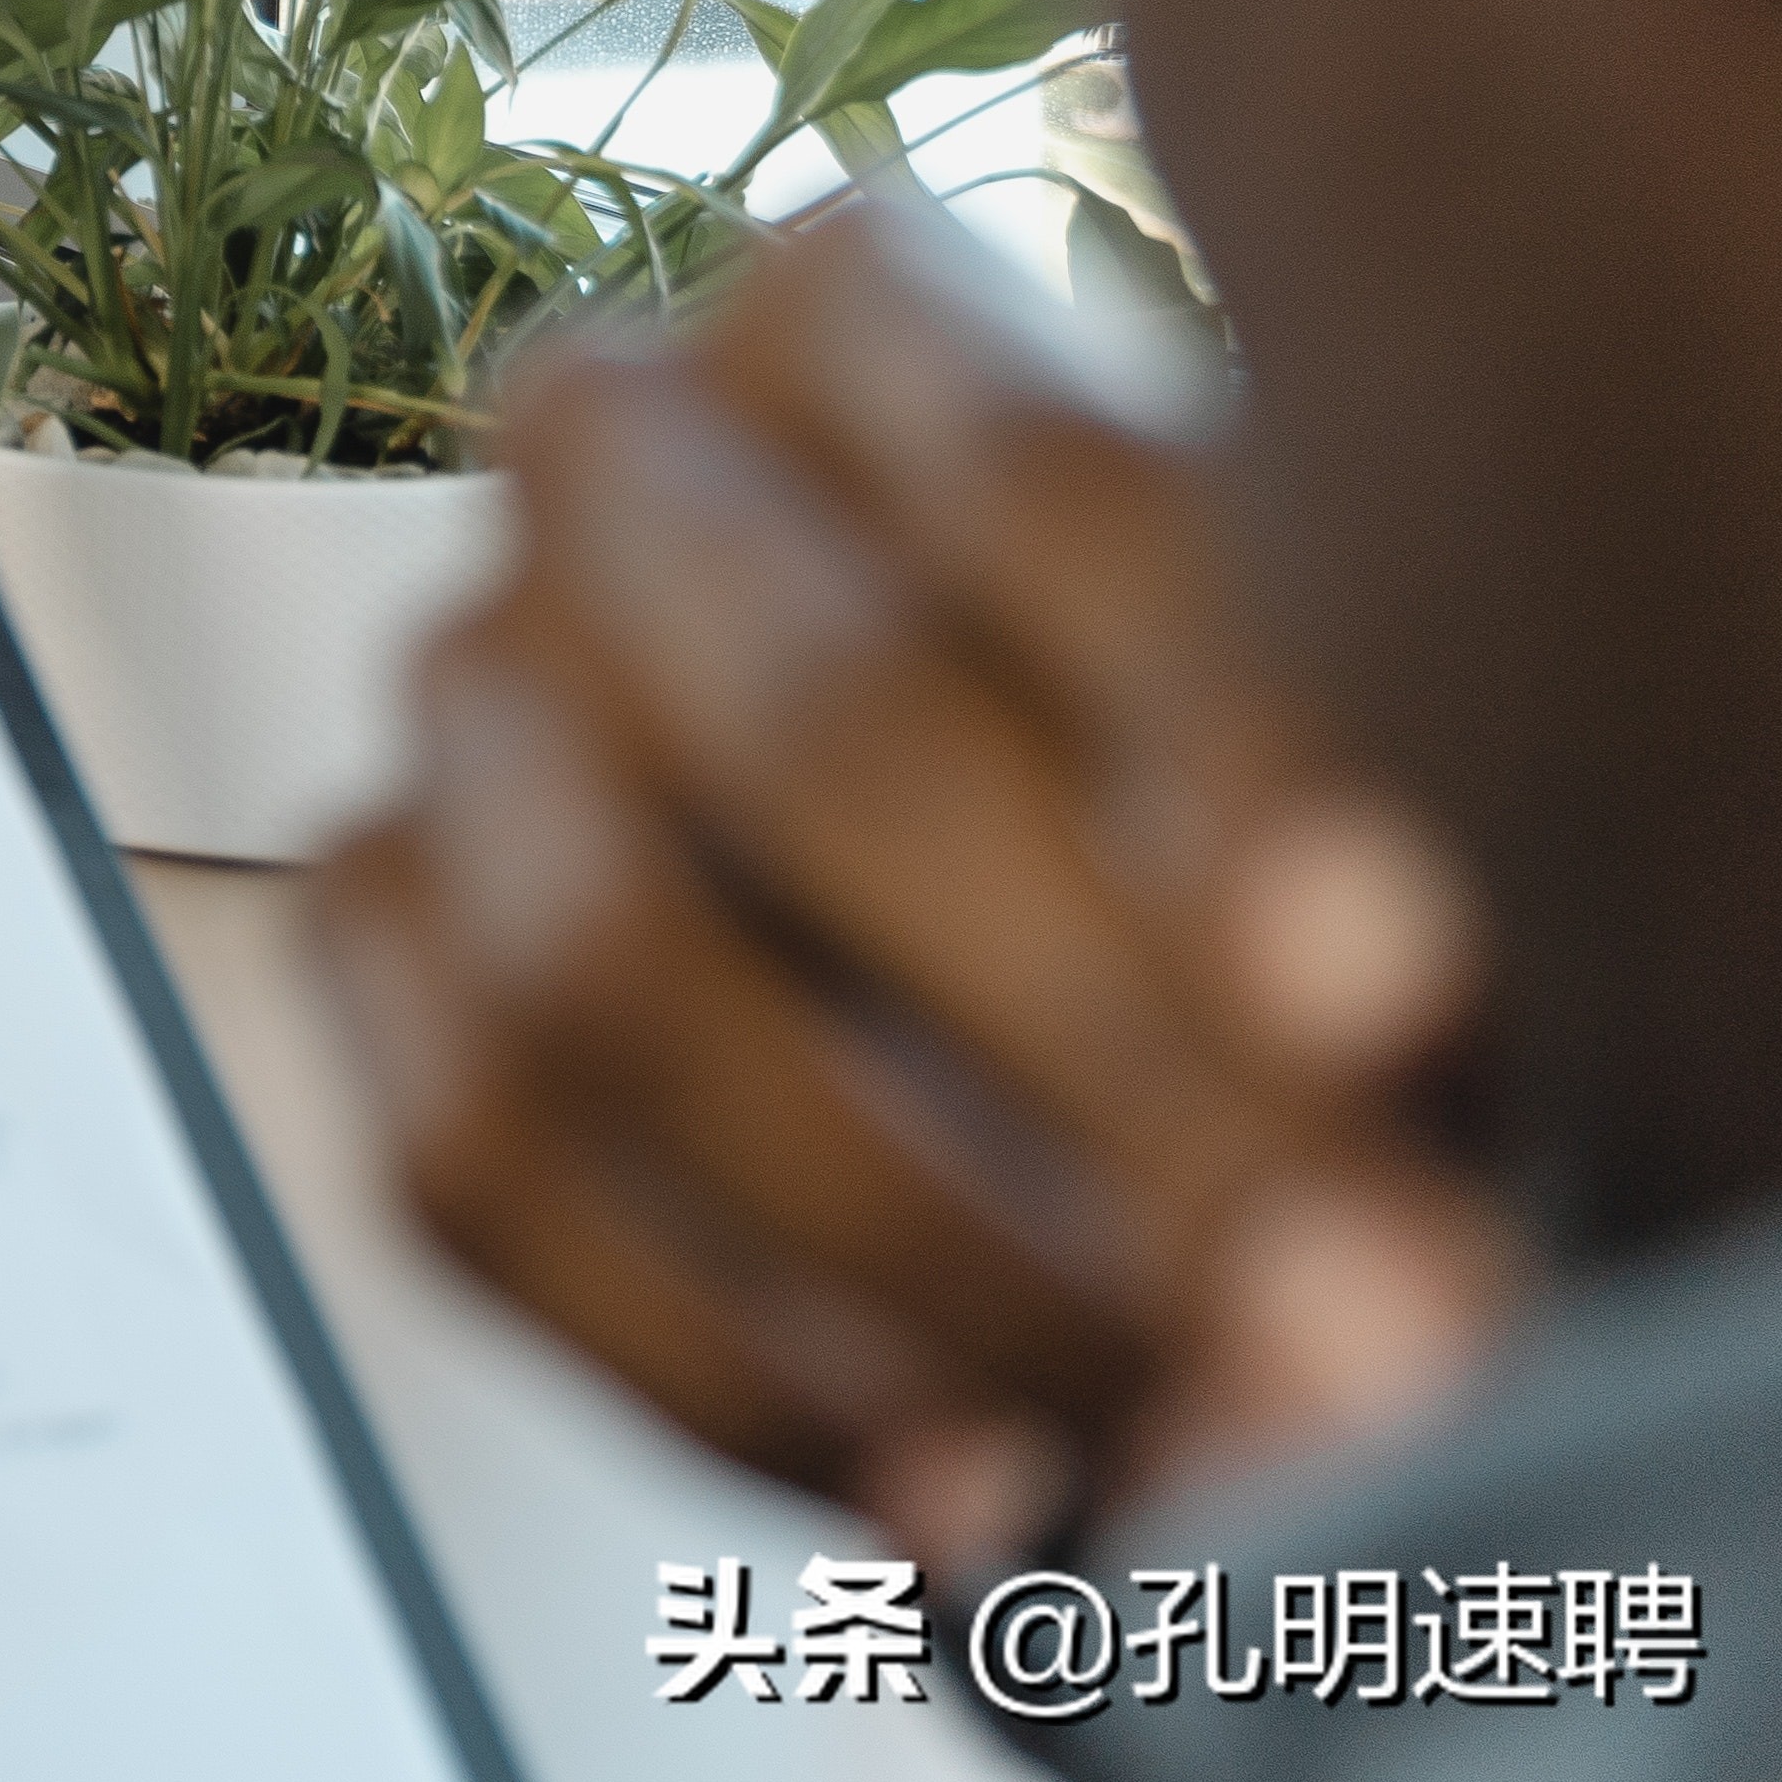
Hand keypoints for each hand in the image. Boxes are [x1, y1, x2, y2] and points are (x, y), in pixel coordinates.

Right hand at [311, 205, 1520, 1567]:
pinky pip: (470, 1170)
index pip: (1053, 498)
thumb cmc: (1228, 817)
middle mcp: (609, 451)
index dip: (1248, 781)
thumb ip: (1349, 866)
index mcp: (855, 312)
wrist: (1055, 911)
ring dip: (914, 1254)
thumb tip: (1351, 1011)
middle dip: (1096, 1064)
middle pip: (817, 737)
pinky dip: (732, 1375)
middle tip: (1328, 1281)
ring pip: (597, 971)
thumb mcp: (1344, 781)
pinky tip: (960, 1469)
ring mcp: (456, 683)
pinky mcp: (367, 920)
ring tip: (1170, 1398)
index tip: (1415, 1014)